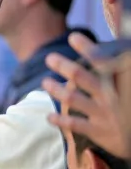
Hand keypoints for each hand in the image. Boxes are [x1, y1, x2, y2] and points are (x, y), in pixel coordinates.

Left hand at [42, 32, 130, 158]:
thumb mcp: (127, 81)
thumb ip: (118, 66)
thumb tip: (117, 38)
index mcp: (122, 82)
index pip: (105, 61)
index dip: (88, 48)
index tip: (73, 37)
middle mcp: (112, 96)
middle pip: (82, 77)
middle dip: (63, 66)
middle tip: (49, 58)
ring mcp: (104, 114)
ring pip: (73, 98)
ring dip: (56, 89)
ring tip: (45, 82)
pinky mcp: (99, 132)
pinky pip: (74, 125)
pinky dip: (60, 120)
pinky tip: (49, 116)